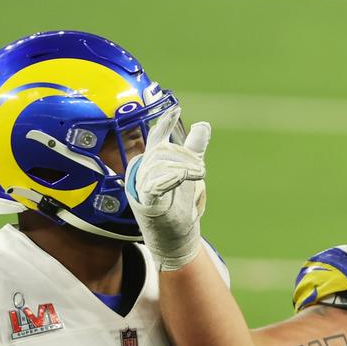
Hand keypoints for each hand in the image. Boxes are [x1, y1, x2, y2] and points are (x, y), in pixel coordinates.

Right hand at [124, 108, 210, 270]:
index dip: (164, 124)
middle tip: (201, 169)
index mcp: (153, 163)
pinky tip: (184, 175)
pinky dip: (170, 178)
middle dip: (185, 156)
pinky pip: (155, 186)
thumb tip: (203, 124)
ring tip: (199, 175)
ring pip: (161, 166)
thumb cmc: (178, 202)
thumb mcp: (189, 170)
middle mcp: (144, 173)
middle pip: (162, 152)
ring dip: (184, 168)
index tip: (175, 109)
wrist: (175, 236)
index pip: (157, 139)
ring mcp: (144, 188)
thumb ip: (194, 147)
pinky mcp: (149, 204)